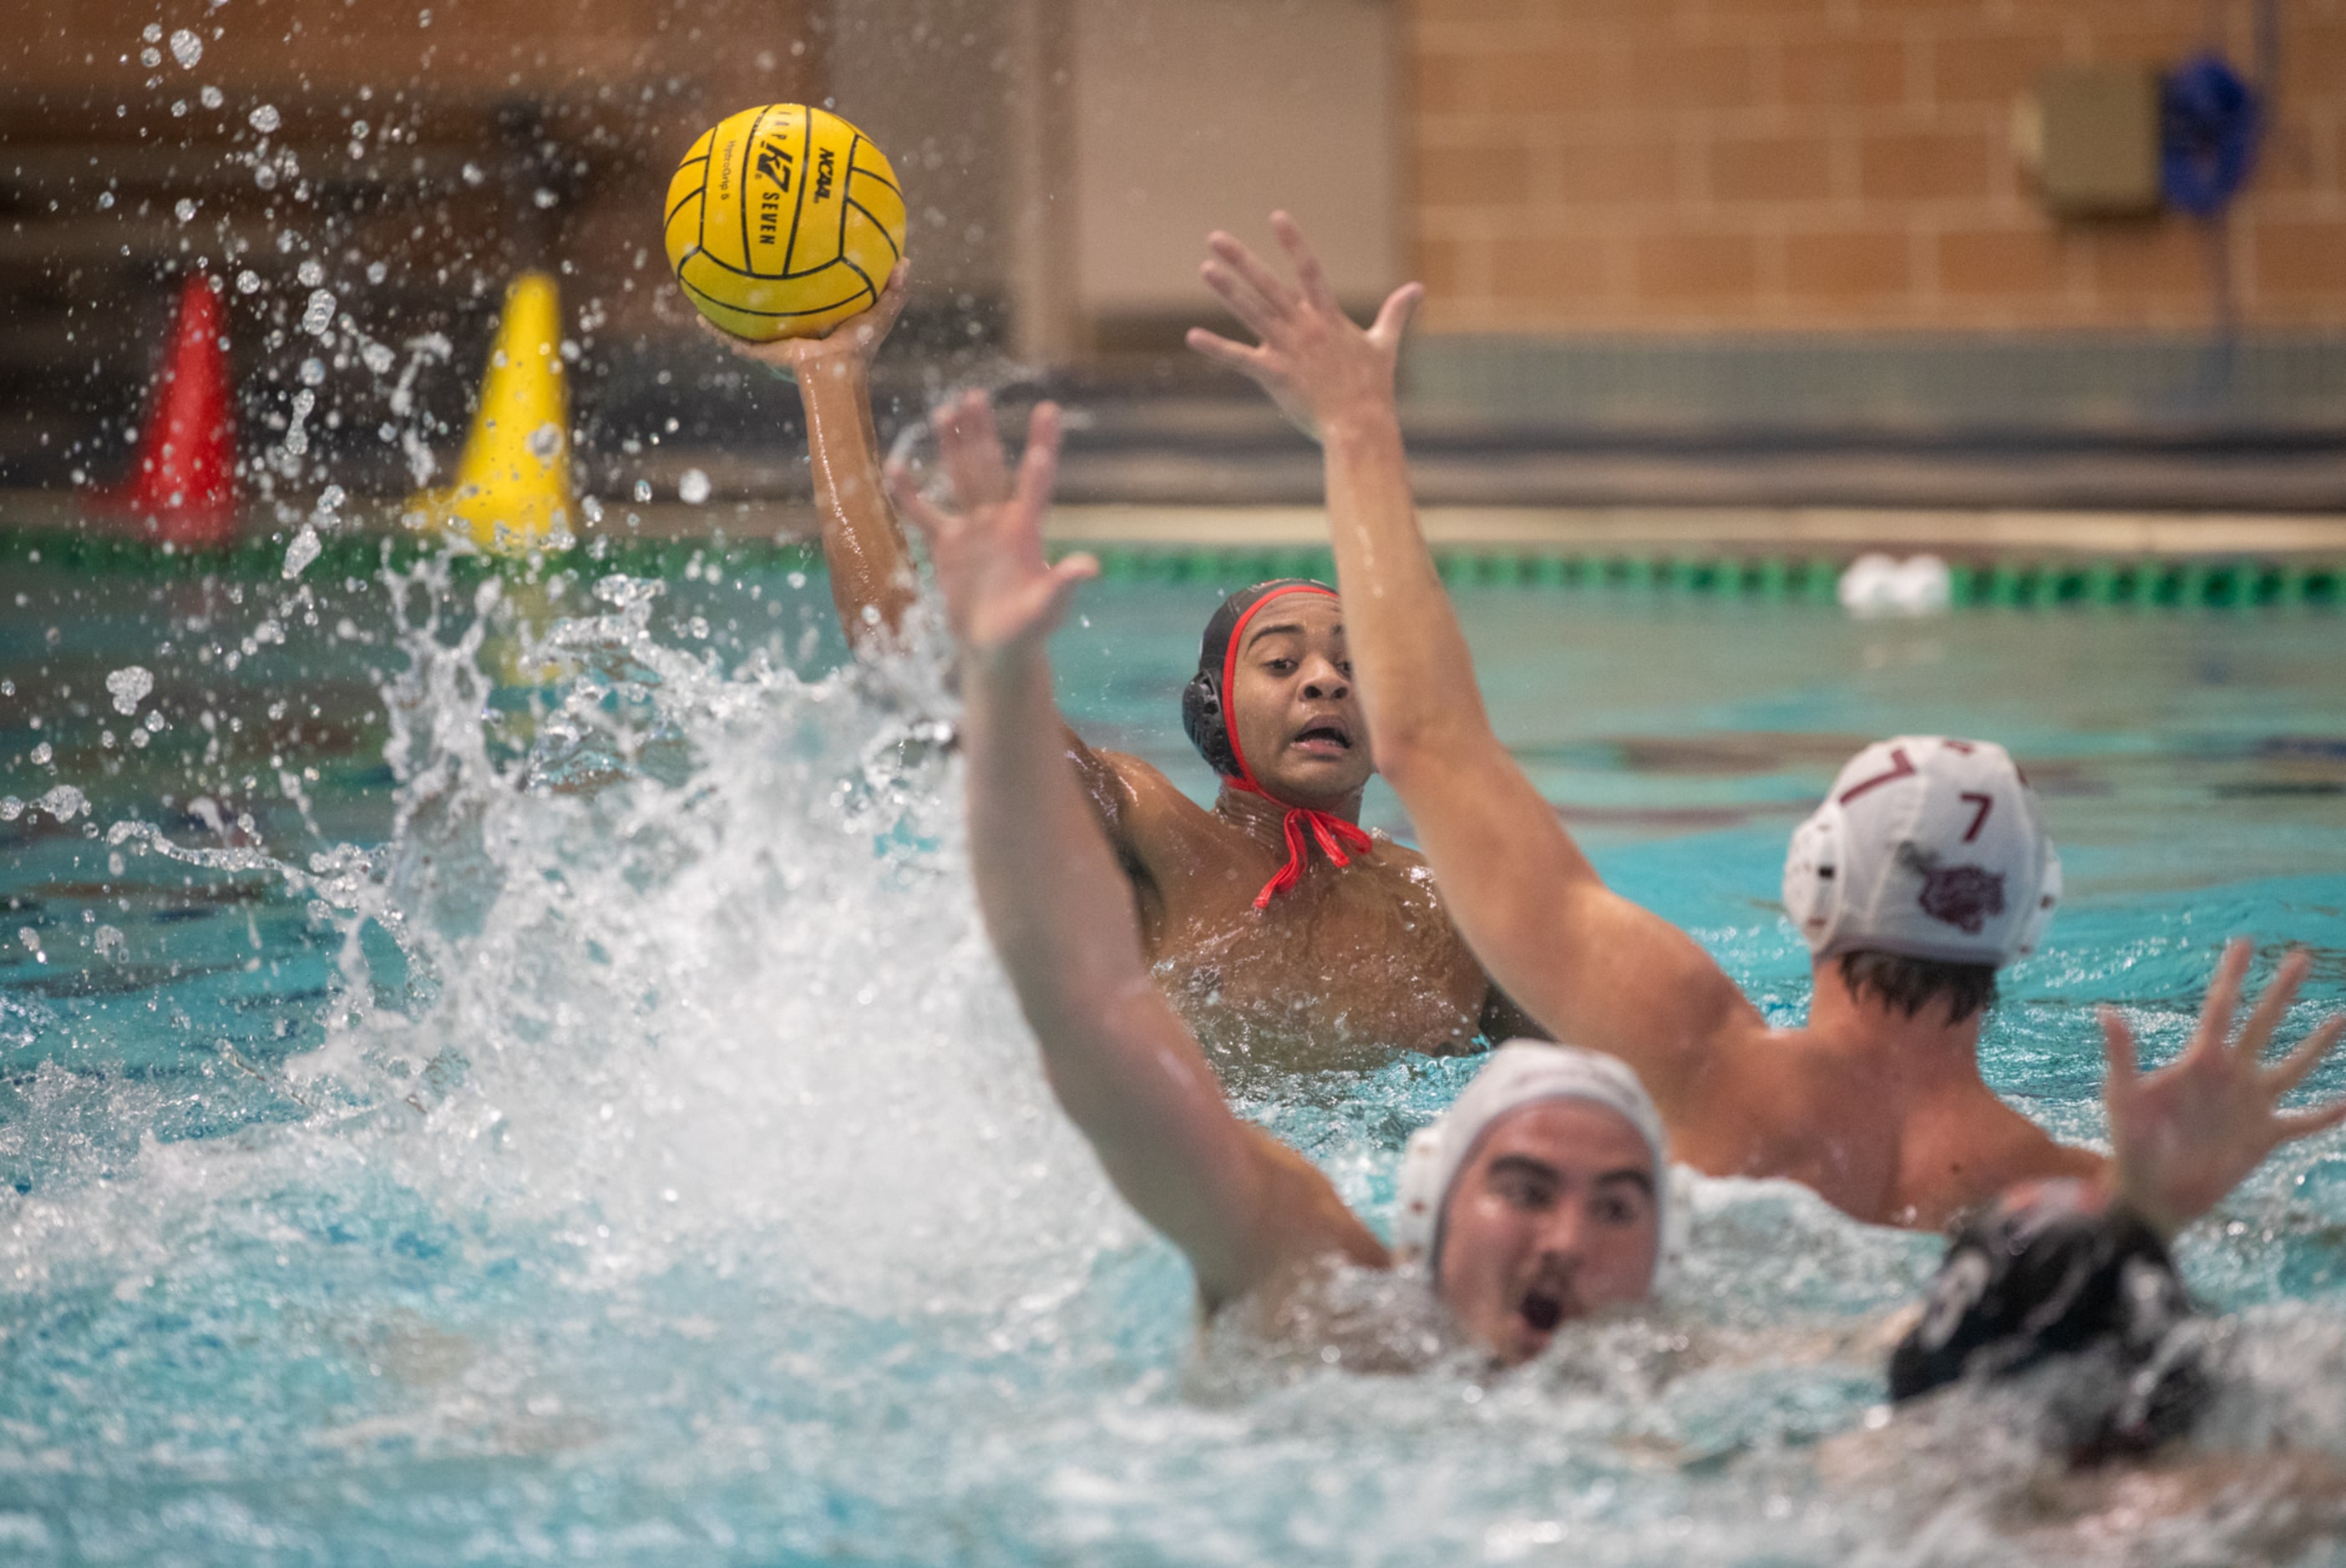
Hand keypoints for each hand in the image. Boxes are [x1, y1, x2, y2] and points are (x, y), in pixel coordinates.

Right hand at [698, 260, 909, 382]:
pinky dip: (716, 330)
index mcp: (817, 319)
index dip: (795, 274)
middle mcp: (793, 328)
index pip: (803, 293)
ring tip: (707, 285)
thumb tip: (908, 260)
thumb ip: (894, 290)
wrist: (837, 372)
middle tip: (743, 258)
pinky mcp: (762, 351)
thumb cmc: (860, 347)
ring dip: (728, 307)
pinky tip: (697, 316)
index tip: (787, 249)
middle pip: (771, 304)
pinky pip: (734, 339)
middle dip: (757, 286)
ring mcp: (774, 341)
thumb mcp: (879, 313)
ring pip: (746, 322)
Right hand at [887, 391, 1094, 653]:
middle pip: (991, 468)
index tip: (1047, 410)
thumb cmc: (1029, 629)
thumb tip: (1091, 566)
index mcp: (1028, 530)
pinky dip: (909, 494)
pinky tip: (895, 466)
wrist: (996, 648)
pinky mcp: (946, 545)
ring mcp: (972, 529)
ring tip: (945, 410)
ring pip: (960, 478)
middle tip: (975, 396)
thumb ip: (1063, 584)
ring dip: (952, 446)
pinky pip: (924, 513)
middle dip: (983, 433)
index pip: (1037, 482)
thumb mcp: (1048, 608)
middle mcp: (1000, 520)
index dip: (1042, 446)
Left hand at [1185, 211, 1421, 440]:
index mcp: (1328, 317)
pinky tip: (1192, 336)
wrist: (1360, 427)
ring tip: (1205, 268)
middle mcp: (1305, 327)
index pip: (1311, 269)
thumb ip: (1396, 313)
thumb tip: (1418, 288)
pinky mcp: (1274, 374)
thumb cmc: (1373, 389)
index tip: (1277, 216)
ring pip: (1253, 313)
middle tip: (1216, 237)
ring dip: (1227, 291)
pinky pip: (1239, 358)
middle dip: (1242, 260)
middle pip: (1270, 285)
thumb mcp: (1385, 345)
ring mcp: (1288, 349)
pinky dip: (1215, 347)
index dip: (1294, 242)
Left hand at [2101, 939, 2345, 1235]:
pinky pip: (2305, 1121)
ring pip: (2294, 1066)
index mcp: (2200, 1061)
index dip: (2232, 976)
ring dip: (2318, 1043)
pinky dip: (2329, 1114)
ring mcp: (2251, 1104)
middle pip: (2263, 1024)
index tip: (2244, 942)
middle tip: (2300, 957)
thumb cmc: (2131, 1144)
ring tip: (2342, 1016)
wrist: (2151, 1194)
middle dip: (2280, 991)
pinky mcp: (2265, 1137)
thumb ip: (2121, 1055)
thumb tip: (2106, 1011)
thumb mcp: (2123, 1097)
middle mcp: (2231, 1075)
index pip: (2221, 1008)